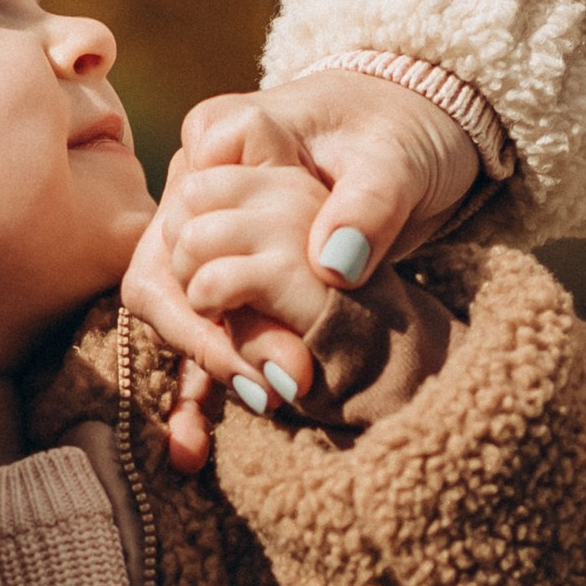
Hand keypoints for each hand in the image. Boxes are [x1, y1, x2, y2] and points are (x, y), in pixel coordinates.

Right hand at [125, 71, 480, 469]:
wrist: (418, 135)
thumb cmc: (404, 133)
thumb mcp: (397, 161)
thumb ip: (368, 203)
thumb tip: (331, 260)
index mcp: (224, 136)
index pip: (187, 221)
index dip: (214, 291)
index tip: (275, 346)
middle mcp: (199, 186)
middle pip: (166, 274)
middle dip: (207, 344)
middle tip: (273, 390)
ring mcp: (209, 234)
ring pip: (175, 312)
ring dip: (188, 379)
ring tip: (192, 451)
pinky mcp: (231, 276)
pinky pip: (201, 334)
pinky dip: (196, 391)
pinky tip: (188, 453)